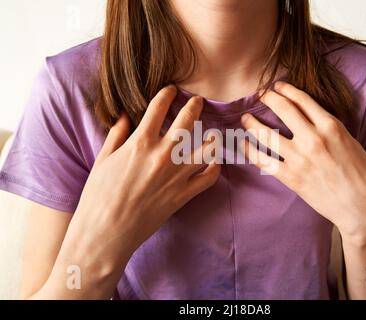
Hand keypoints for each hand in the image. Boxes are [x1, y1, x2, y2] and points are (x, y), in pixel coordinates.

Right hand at [65, 85, 220, 268]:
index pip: (158, 108)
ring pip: (206, 149)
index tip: (171, 89)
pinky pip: (209, 178)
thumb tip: (124, 115)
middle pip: (188, 122)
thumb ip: (117, 134)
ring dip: (212, 138)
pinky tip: (214, 162)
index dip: (167, 94)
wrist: (106, 232)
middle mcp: (162, 155)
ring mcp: (176, 176)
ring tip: (213, 133)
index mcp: (140, 143)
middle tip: (198, 101)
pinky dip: (215, 168)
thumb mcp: (102, 159)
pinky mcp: (183, 195)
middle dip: (195, 106)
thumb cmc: (98, 196)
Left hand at [240, 81, 365, 238]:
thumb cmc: (363, 176)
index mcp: (331, 126)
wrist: (364, 207)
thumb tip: (309, 120)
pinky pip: (262, 160)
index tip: (277, 87)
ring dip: (252, 123)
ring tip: (246, 118)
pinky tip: (244, 145)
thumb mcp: (350, 142)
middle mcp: (313, 138)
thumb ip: (329, 129)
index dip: (286, 89)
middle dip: (268, 98)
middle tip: (261, 96)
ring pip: (266, 133)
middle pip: (282, 108)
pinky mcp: (291, 177)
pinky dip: (250, 150)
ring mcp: (300, 158)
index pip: (302, 99)